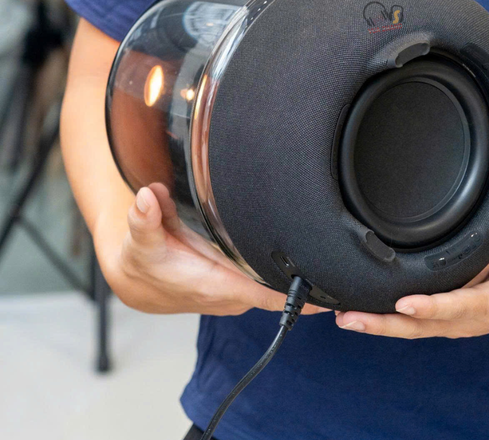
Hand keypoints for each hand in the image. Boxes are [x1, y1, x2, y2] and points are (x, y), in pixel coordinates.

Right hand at [109, 183, 325, 315]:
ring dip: (298, 281)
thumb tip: (148, 198)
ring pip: (274, 289)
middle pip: (278, 293)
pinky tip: (302, 263)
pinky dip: (282, 277)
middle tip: (344, 265)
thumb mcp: (139, 239)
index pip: (263, 294)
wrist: (138, 282)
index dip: (296, 298)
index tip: (327, 297)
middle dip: (309, 283)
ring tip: (332, 259)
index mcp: (215, 284)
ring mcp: (234, 295)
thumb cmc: (144, 261)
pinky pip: (265, 286)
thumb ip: (144, 219)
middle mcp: (230, 295)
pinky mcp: (234, 289)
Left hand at [335, 159, 488, 338]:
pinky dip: (382, 323)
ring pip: (409, 330)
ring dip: (376, 325)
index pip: (459, 306)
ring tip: (344, 317)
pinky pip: (408, 326)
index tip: (403, 302)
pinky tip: (355, 315)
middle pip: (422, 327)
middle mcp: (465, 320)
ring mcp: (449, 325)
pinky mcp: (438, 323)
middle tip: (351, 316)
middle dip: (385, 323)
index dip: (432, 307)